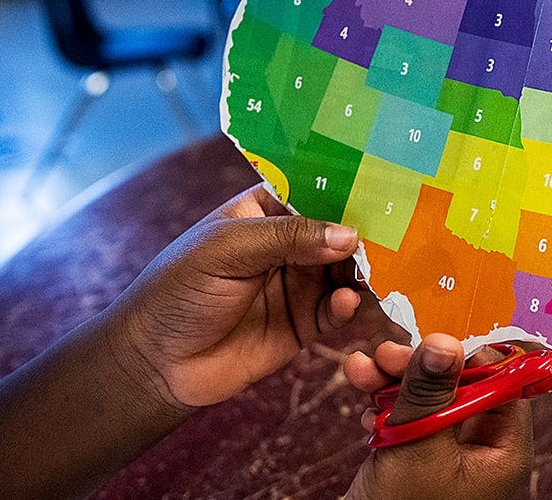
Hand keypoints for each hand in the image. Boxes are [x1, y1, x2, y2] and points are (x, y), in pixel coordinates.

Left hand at [110, 183, 401, 408]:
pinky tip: (345, 303)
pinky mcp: (305, 323)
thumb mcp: (227, 249)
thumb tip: (349, 235)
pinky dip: (348, 305)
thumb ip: (289, 238)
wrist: (155, 364)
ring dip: (364, 271)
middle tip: (396, 236)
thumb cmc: (178, 290)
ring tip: (377, 272)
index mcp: (266, 211)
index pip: (315, 192)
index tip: (386, 188)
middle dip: (366, 234)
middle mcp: (289, 244)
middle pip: (340, 232)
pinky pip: (338, 310)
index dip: (348, 189)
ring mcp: (299, 283)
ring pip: (347, 271)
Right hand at [342, 334, 533, 499]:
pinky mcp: (420, 453)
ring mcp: (450, 450)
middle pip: (463, 382)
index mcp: (505, 450)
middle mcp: (484, 448)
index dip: (471, 354)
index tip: (438, 333)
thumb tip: (445, 339)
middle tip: (389, 351)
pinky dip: (385, 398)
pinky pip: (409, 412)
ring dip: (395, 375)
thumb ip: (430, 391)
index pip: (504, 383)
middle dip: (421, 363)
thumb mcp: (418, 446)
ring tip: (365, 367)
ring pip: (431, 393)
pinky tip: (362, 392)